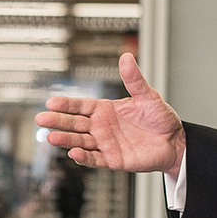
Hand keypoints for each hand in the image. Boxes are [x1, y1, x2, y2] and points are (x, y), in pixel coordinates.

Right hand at [34, 53, 185, 173]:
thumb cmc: (161, 117)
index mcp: (106, 110)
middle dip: (58, 121)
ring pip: (80, 141)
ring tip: (51, 138)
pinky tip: (73, 154)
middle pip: (74, 124)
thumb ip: (134, 79)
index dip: (66, 104)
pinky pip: (95, 159)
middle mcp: (101, 127)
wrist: (175, 141)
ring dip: (66, 140)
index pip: (81, 106)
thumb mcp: (148, 96)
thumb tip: (126, 57)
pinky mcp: (113, 160)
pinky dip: (84, 158)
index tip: (51, 102)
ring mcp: (106, 144)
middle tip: (41, 119)